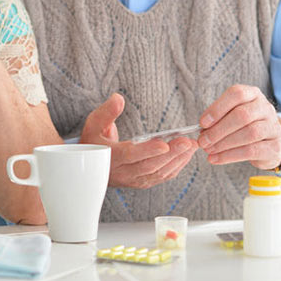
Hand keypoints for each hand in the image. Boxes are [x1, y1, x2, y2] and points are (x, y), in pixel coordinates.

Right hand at [80, 94, 198, 188]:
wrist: (89, 167)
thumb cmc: (93, 143)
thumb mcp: (94, 124)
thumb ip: (107, 111)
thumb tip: (119, 98)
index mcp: (110, 157)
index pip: (130, 155)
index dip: (148, 150)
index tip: (164, 144)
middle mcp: (122, 172)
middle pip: (149, 166)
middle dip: (171, 154)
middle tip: (188, 142)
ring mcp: (132, 180)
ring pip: (157, 173)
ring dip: (177, 161)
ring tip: (192, 147)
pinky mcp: (141, 182)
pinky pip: (160, 177)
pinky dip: (175, 168)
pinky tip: (185, 157)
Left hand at [197, 84, 280, 169]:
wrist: (270, 143)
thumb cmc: (246, 126)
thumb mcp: (233, 115)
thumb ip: (219, 118)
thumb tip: (202, 130)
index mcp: (253, 94)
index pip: (236, 94)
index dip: (217, 108)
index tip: (202, 123)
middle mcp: (265, 108)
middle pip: (242, 115)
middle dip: (218, 130)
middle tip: (203, 141)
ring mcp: (273, 127)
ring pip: (249, 133)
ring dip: (224, 144)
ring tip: (209, 150)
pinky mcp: (275, 146)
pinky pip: (251, 151)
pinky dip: (230, 156)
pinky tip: (217, 159)